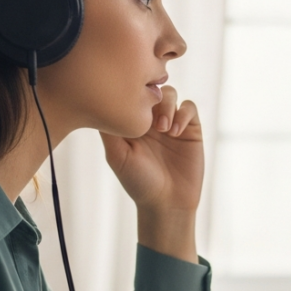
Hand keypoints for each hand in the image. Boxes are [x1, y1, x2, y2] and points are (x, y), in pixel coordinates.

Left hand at [100, 85, 202, 261]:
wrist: (167, 202)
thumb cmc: (138, 182)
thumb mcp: (117, 155)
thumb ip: (109, 130)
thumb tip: (99, 102)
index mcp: (133, 121)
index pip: (132, 93)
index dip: (132, 92)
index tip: (130, 105)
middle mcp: (152, 119)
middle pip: (152, 88)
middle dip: (152, 96)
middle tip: (150, 119)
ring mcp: (172, 122)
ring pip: (171, 93)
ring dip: (167, 106)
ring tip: (163, 129)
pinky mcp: (191, 129)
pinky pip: (189, 107)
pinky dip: (182, 114)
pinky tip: (175, 133)